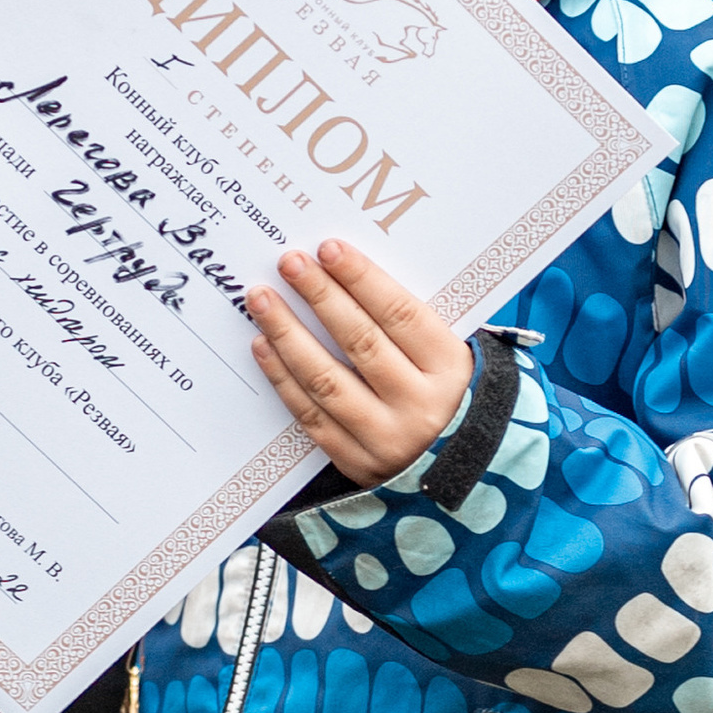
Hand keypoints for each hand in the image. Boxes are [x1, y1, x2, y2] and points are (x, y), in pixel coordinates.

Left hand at [248, 239, 474, 484]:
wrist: (450, 464)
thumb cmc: (440, 390)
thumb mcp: (444, 355)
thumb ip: (406, 322)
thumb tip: (343, 271)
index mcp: (450, 370)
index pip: (401, 314)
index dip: (362, 279)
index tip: (328, 249)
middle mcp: (421, 406)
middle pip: (361, 341)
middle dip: (320, 296)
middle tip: (289, 262)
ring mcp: (387, 439)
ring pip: (327, 380)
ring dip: (288, 334)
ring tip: (262, 300)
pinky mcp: (356, 462)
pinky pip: (310, 416)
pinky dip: (283, 378)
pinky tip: (263, 345)